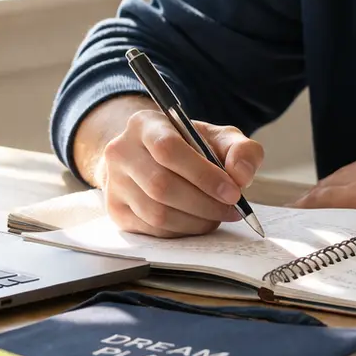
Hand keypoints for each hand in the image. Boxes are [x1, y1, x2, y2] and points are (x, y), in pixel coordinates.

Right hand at [87, 101, 264, 237]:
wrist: (151, 158)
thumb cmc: (189, 147)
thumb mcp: (218, 137)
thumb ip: (240, 150)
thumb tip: (240, 175)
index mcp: (145, 124)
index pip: (168, 149)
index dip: (203, 175)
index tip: (232, 192)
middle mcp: (121, 151)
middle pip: (161, 186)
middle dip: (204, 203)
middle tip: (231, 210)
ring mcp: (114, 183)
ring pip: (156, 213)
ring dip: (195, 221)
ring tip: (217, 216)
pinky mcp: (116, 210)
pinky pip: (151, 230)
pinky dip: (181, 231)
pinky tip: (197, 222)